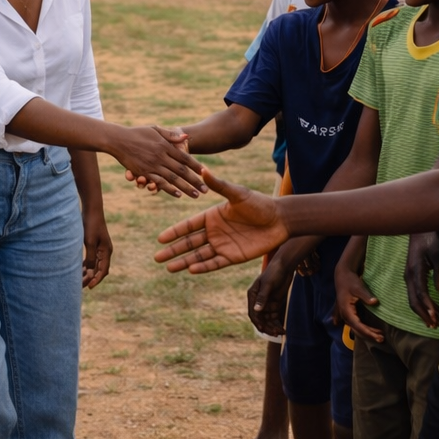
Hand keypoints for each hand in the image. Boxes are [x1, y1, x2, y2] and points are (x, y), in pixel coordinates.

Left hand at [83, 212, 113, 288]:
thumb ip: (90, 257)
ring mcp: (101, 248)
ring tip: (78, 281)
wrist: (92, 210)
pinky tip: (78, 270)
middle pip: (99, 269)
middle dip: (91, 278)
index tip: (89, 287)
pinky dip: (86, 265)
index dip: (96, 280)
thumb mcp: (89, 242)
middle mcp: (105, 251)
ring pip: (95, 265)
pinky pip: (92, 259)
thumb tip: (90, 271)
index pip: (103, 270)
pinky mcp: (95, 245)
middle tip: (81, 287)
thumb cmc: (91, 224)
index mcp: (106, 251)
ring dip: (87, 273)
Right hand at [110, 126, 202, 198]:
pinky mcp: (144, 172)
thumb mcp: (155, 129)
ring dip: (186, 188)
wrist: (118, 139)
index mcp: (165, 145)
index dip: (195, 166)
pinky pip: (158, 182)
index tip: (205, 172)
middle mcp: (160, 156)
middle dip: (195, 181)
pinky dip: (169, 189)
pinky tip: (178, 195)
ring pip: (173, 179)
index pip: (184, 157)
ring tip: (196, 195)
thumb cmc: (137, 133)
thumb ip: (171, 135)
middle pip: (182, 171)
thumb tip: (186, 137)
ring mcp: (152, 165)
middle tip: (206, 190)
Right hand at [154, 168, 287, 271]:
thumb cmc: (260, 204)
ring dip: (184, 262)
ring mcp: (223, 245)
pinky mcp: (233, 257)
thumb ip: (219, 185)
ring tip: (168, 268)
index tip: (160, 238)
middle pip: (189, 243)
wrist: (281, 220)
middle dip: (174, 250)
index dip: (174, 232)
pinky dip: (203, 267)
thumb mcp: (238, 194)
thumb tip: (202, 169)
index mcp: (213, 216)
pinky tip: (191, 269)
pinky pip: (215, 263)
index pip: (189, 225)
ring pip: (199, 255)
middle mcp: (215, 231)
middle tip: (157, 257)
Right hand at [247, 247, 303, 336]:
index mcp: (252, 295)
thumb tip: (256, 310)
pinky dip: (278, 323)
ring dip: (274, 327)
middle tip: (276, 334)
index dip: (258, 322)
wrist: (285, 267)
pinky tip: (283, 329)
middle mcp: (258, 301)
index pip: (253, 313)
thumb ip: (262, 297)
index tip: (264, 329)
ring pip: (268, 320)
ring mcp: (266, 303)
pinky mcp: (274, 304)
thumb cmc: (274, 273)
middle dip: (268, 327)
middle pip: (260, 318)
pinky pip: (274, 317)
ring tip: (282, 332)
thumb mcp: (268, 284)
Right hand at [334, 253, 382, 342]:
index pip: (358, 325)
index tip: (378, 336)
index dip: (368, 332)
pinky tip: (371, 331)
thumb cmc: (350, 281)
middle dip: (369, 335)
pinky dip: (364, 328)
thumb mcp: (358, 287)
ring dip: (367, 332)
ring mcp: (346, 314)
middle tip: (382, 339)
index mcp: (346, 310)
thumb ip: (366, 296)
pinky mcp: (349, 313)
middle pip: (357, 329)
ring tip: (380, 335)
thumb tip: (375, 302)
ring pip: (357, 328)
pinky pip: (356, 324)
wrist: (343, 275)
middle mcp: (345, 315)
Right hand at [405, 232, 438, 329]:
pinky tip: (432, 312)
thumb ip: (438, 272)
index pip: (419, 292)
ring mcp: (409, 277)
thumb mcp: (437, 254)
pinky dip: (423, 306)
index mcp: (414, 270)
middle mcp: (409, 276)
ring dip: (425, 313)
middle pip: (414, 301)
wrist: (420, 229)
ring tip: (438, 324)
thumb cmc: (430, 239)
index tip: (435, 317)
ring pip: (414, 300)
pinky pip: (415, 295)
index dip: (427, 306)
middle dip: (426, 315)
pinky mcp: (412, 277)